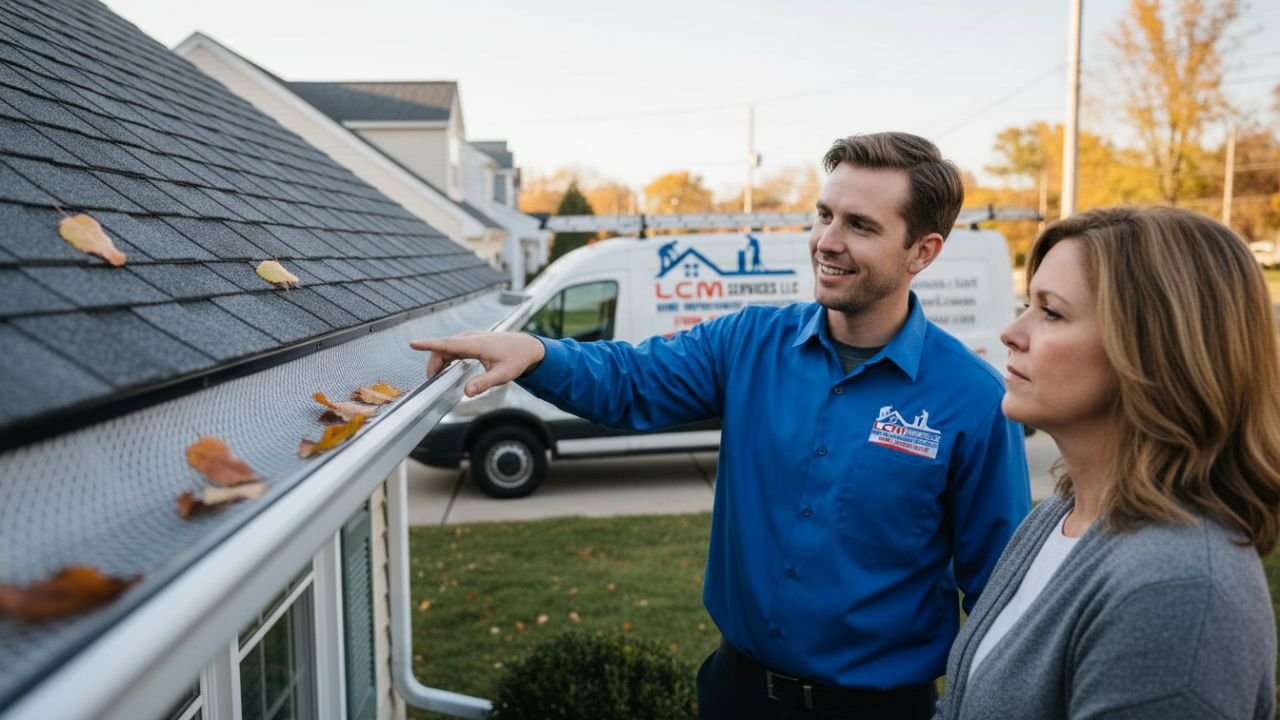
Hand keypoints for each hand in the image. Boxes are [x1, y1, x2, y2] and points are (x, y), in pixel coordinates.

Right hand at [409, 332, 545, 396]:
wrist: (526, 347)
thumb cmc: (515, 359)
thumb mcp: (502, 375)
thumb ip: (484, 383)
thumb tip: (467, 392)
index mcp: (476, 344)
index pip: (448, 344)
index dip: (429, 344)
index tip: (413, 344)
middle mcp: (471, 338)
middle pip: (443, 347)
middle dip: (433, 362)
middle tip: (431, 380)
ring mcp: (470, 337)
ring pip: (446, 347)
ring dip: (438, 360)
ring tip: (436, 377)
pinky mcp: (470, 341)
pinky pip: (452, 347)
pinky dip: (445, 356)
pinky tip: (444, 368)